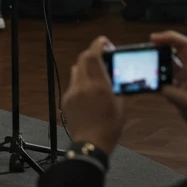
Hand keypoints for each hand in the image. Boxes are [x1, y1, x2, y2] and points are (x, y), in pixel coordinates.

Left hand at [61, 37, 125, 154]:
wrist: (90, 144)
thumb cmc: (109, 128)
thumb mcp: (121, 106)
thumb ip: (117, 88)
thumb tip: (116, 76)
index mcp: (98, 86)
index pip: (93, 56)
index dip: (98, 44)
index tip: (104, 41)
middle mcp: (83, 85)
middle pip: (83, 59)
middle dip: (92, 54)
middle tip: (101, 56)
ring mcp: (72, 92)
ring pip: (76, 70)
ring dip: (85, 67)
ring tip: (95, 75)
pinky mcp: (66, 99)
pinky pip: (73, 83)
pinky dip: (80, 81)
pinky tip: (88, 91)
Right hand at [151, 30, 186, 136]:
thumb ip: (172, 92)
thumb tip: (156, 83)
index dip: (171, 38)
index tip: (154, 38)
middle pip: (179, 46)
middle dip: (163, 42)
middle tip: (148, 44)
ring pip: (173, 55)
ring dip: (160, 54)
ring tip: (147, 56)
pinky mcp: (182, 77)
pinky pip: (170, 66)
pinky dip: (160, 66)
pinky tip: (152, 69)